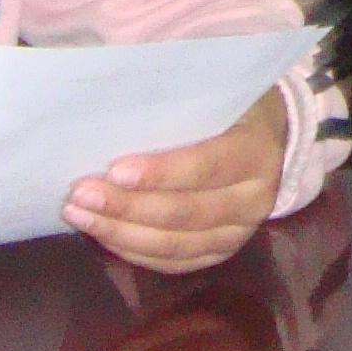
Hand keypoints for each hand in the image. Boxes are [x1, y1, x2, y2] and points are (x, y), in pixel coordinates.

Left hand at [65, 88, 288, 275]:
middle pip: (186, 213)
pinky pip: (173, 262)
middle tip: (81, 195)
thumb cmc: (233, 106)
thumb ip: (178, 94)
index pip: (207, 166)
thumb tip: (118, 91)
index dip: (162, 173)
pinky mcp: (220, 252)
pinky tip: (104, 234)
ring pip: (176, 245)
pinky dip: (134, 250)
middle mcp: (254, 199)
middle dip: (128, 207)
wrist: (271, 137)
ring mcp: (239, 233)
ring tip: (80, 215)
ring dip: (122, 233)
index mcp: (257, 152)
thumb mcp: (219, 89)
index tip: (115, 170)